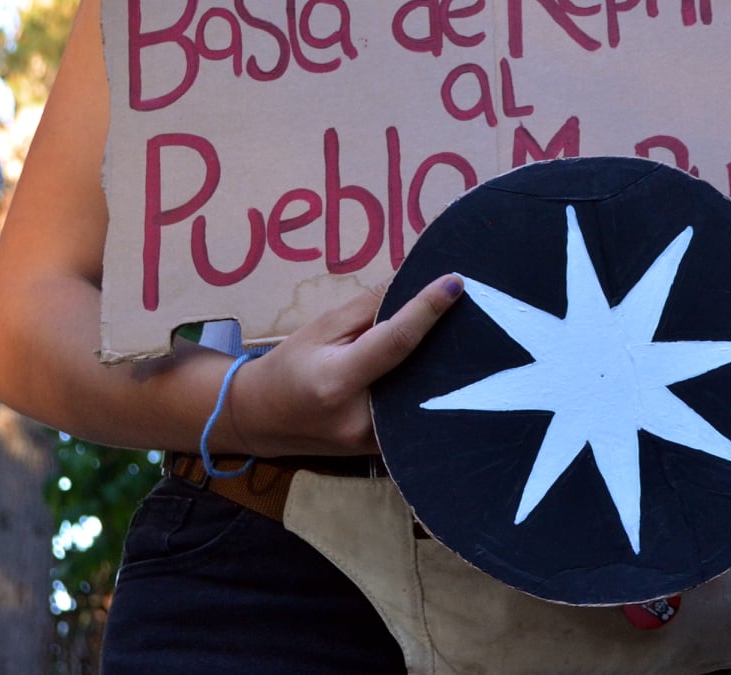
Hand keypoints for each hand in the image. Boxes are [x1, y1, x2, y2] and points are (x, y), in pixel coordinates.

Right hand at [223, 273, 464, 456]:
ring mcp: (374, 442)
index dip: (427, 310)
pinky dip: (428, 388)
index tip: (454, 283)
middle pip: (418, 371)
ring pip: (422, 396)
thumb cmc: (291, 366)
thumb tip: (413, 278)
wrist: (262, 420)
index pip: (395, 341)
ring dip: (441, 365)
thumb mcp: (322, 327)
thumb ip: (369, 306)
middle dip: (444, 340)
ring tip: (461, 334)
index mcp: (338, 381)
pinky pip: (415, 414)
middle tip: (468, 307)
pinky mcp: (383, 451)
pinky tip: (442, 365)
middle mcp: (361, 418)